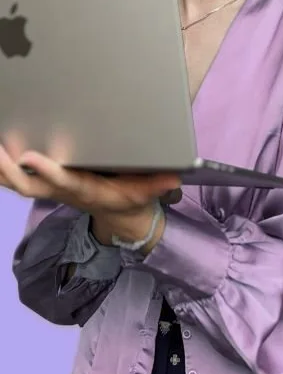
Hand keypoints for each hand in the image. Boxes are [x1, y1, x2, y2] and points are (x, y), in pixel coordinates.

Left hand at [0, 145, 179, 245]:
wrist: (118, 216)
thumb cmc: (130, 198)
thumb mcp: (146, 192)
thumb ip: (157, 184)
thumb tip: (174, 176)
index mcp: (87, 190)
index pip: (65, 182)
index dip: (47, 171)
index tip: (31, 156)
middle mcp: (62, 191)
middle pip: (28, 185)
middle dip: (10, 170)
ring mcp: (49, 189)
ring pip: (15, 182)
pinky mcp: (42, 184)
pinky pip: (14, 177)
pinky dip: (0, 169)